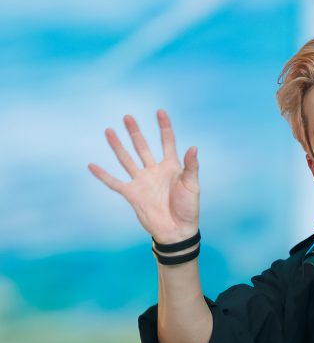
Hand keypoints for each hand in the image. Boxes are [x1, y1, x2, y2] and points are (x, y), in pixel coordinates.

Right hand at [88, 109, 198, 243]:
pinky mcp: (132, 194)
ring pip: (127, 159)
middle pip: (143, 147)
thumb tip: (193, 146)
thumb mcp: (192, 186)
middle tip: (128, 117)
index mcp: (171, 167)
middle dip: (135, 132)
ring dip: (118, 146)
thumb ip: (191, 166)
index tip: (159, 111)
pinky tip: (92, 165)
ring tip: (109, 131)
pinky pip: (114, 183)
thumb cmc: (188, 209)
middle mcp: (154, 171)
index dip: (164, 127)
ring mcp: (142, 182)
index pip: (167, 142)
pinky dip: (103, 175)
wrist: (176, 231)